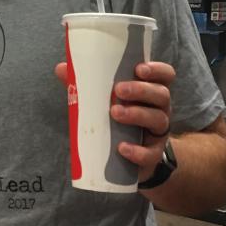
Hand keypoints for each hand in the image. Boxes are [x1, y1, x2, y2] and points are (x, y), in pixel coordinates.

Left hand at [55, 61, 173, 183]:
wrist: (126, 157)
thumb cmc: (115, 118)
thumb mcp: (103, 99)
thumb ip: (85, 84)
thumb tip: (61, 68)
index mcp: (150, 90)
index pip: (165, 75)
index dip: (156, 70)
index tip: (139, 69)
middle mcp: (159, 108)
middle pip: (162, 94)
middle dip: (141, 90)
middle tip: (118, 90)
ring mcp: (158, 132)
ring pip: (158, 119)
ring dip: (137, 114)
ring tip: (114, 113)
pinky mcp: (153, 155)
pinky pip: (150, 153)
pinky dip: (137, 150)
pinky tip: (121, 148)